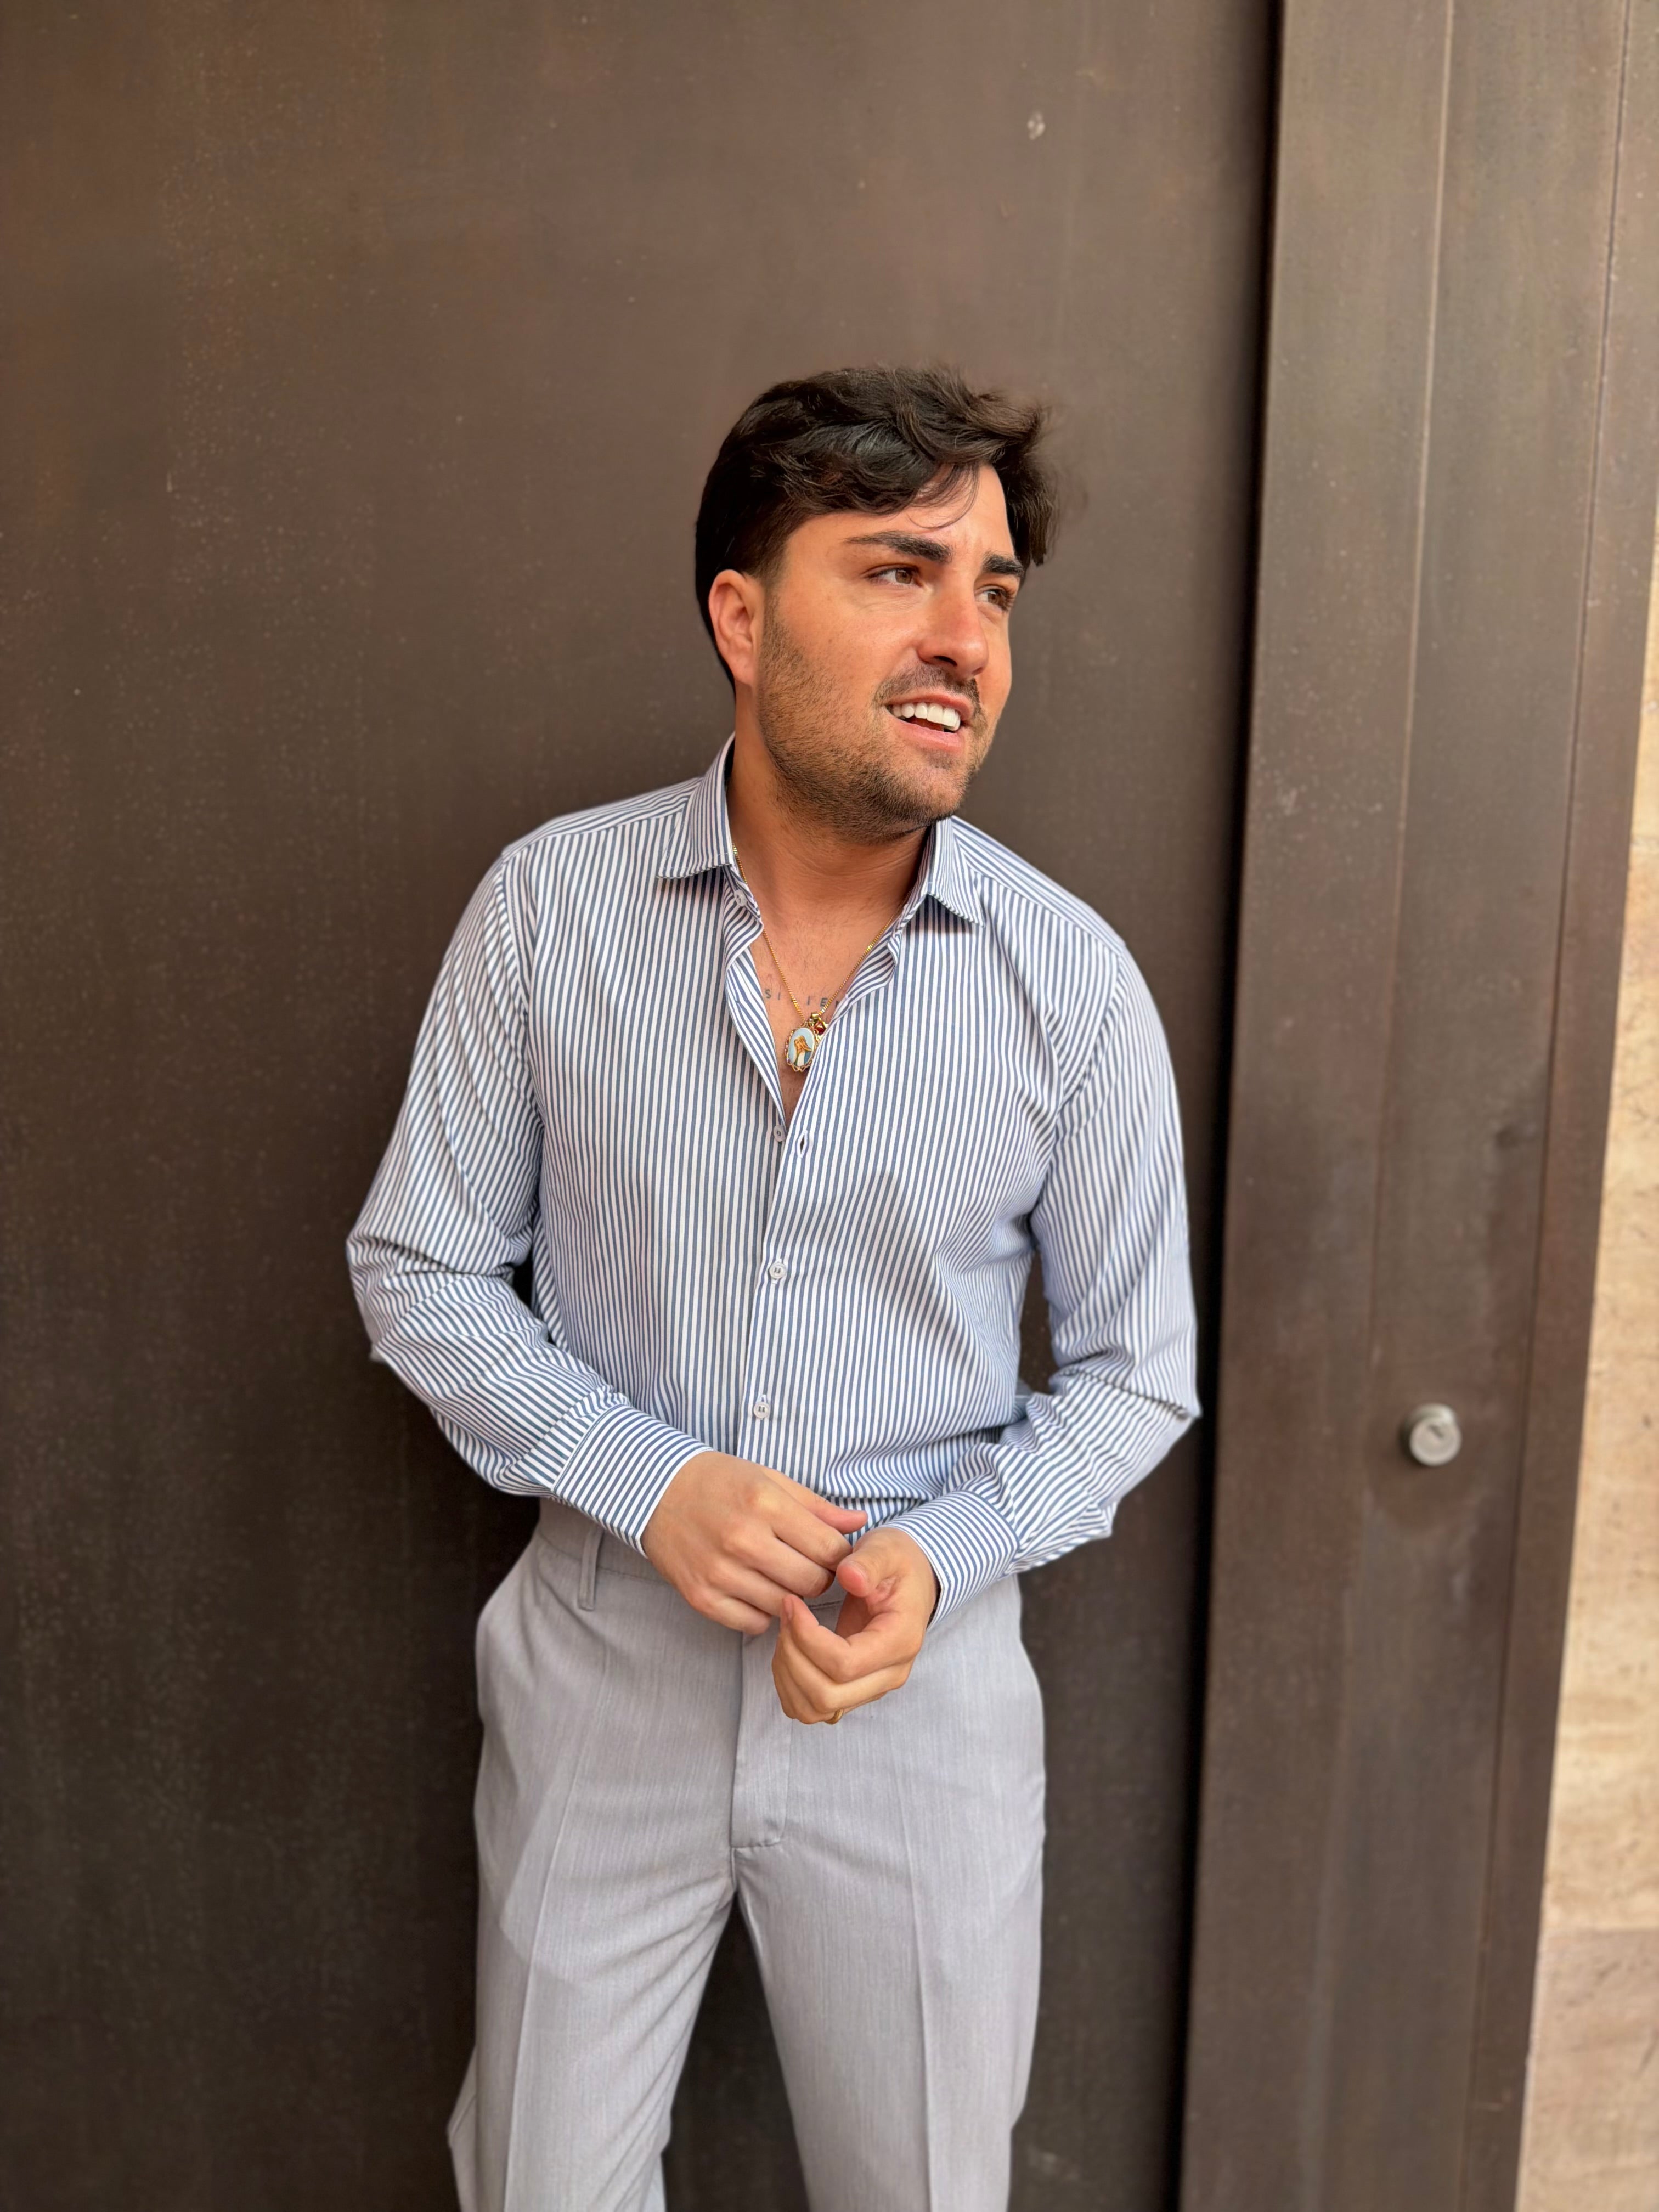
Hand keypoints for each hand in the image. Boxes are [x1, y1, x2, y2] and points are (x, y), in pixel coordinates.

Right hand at [642, 1451, 867, 1632]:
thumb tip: (859, 1523)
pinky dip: (761, 1613)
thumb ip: (816, 1506)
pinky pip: (752, 1624)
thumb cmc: (719, 1482)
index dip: (839, 1556)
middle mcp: (743, 1540)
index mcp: (765, 1504)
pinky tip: (755, 1590)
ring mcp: (720, 1572)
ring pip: (784, 1606)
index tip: (832, 1553)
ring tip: (780, 1575)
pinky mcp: (701, 1597)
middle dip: (819, 1578)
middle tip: (808, 1566)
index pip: (829, 1549)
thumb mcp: (770, 1480)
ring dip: (790, 1596)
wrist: (655, 1491)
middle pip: (811, 1582)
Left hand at [772, 1528, 939, 1724]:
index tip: (791, 1603)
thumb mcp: (887, 1550)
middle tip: (786, 1616)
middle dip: (792, 1657)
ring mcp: (872, 1688)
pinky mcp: (854, 1692)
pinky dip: (790, 1687)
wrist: (911, 1580)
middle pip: (827, 1695)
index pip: (845, 1664)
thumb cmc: (897, 1563)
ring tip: (785, 1633)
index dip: (807, 1638)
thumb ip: (869, 1562)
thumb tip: (850, 1577)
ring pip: (817, 1708)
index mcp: (900, 1642)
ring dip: (788, 1675)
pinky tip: (788, 1650)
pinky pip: (813, 1708)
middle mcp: (889, 1675)